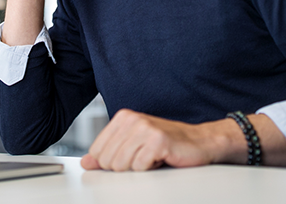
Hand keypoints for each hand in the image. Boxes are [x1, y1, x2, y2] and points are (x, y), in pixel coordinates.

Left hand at [80, 109, 235, 171]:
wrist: (199, 142)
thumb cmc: (166, 144)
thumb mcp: (132, 146)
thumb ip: (107, 153)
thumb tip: (86, 162)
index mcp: (122, 117)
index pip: (96, 151)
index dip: (110, 162)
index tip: (128, 157)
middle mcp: (132, 119)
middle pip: (107, 160)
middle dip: (125, 167)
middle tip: (143, 158)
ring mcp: (145, 128)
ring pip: (121, 165)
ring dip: (138, 168)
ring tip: (151, 157)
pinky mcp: (157, 140)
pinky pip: (139, 167)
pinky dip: (150, 168)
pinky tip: (161, 158)